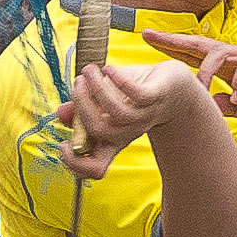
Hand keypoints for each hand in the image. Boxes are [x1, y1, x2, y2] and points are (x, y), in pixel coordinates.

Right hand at [58, 47, 203, 168]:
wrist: (174, 86)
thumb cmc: (137, 94)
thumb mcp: (105, 101)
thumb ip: (82, 109)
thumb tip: (61, 113)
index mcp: (114, 139)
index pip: (96, 168)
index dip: (76, 163)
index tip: (63, 143)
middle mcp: (129, 132)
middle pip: (101, 132)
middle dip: (82, 106)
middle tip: (77, 83)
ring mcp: (145, 115)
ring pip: (117, 113)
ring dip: (96, 89)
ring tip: (88, 71)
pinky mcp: (157, 97)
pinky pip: (136, 93)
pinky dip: (118, 80)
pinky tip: (108, 68)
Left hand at [149, 30, 236, 123]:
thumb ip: (228, 107)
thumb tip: (204, 107)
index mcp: (232, 68)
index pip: (196, 56)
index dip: (172, 49)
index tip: (147, 42)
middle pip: (201, 45)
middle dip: (174, 41)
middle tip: (148, 36)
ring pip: (222, 53)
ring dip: (206, 69)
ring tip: (197, 88)